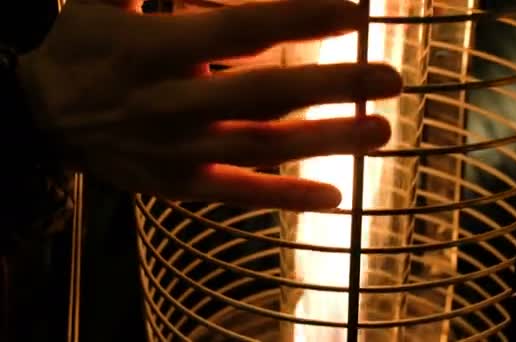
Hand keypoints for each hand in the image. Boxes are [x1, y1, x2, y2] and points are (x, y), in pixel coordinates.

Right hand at [16, 0, 401, 210]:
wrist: (41, 118)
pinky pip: (236, 192)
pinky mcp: (179, 185)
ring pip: (260, 147)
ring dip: (324, 141)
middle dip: (331, 85)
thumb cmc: (84, 49)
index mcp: (153, 50)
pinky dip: (284, 196)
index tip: (354, 12)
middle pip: (264, 95)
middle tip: (390, 78)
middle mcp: (171, 104)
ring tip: (380, 131)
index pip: (240, 32)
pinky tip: (333, 195)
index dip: (299, 19)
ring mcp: (178, 151)